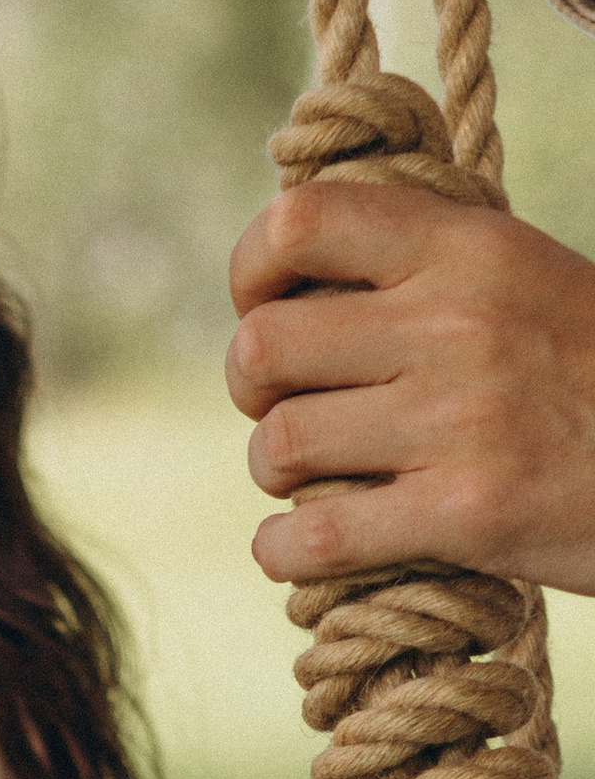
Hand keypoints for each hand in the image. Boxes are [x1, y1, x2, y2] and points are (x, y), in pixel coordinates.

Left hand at [229, 180, 594, 591]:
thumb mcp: (526, 280)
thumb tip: (288, 278)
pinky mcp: (469, 513)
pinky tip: (308, 554)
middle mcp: (459, 321)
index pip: (300, 221)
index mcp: (472, 247)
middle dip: (255, 392)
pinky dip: (287, 557)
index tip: (265, 308)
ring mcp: (462, 418)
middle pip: (262, 348)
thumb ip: (423, 268)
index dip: (252, 271)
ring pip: (278, 447)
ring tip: (323, 482)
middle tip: (292, 411)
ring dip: (281, 479)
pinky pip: (312, 540)